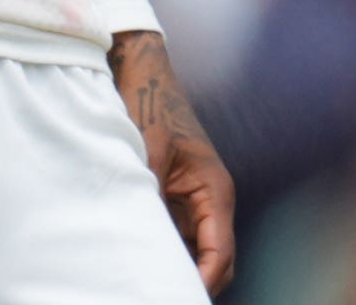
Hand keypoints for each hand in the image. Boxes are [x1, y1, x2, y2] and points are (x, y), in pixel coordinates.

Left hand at [110, 29, 235, 293]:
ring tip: (144, 278)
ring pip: (192, 247)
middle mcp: (208, 200)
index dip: (205, 278)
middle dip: (192, 277)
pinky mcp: (171, 194)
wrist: (139, 73)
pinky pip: (173, 230)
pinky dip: (161, 244)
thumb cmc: (146, 105)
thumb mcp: (146, 149)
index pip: (221, 251)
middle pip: (213, 257)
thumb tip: (138, 229)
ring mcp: (191, 199)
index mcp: (214, 191)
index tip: (182, 294)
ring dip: (174, 262)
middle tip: (158, 291)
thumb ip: (146, 189)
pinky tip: (134, 252)